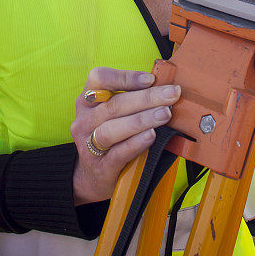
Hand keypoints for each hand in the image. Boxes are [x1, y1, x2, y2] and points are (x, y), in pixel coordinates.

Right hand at [71, 67, 180, 204]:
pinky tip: (152, 135)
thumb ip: (130, 98)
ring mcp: (88, 144)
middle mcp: (84, 120)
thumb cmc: (110, 136)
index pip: (99, 79)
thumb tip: (163, 86)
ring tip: (165, 114)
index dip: (125, 77)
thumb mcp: (112, 114)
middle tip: (171, 94)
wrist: (93, 178)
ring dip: (142, 119)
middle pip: (113, 104)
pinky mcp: (100, 167)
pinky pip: (118, 153)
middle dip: (146, 98)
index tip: (151, 79)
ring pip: (113, 128)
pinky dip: (136, 142)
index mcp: (86, 101)